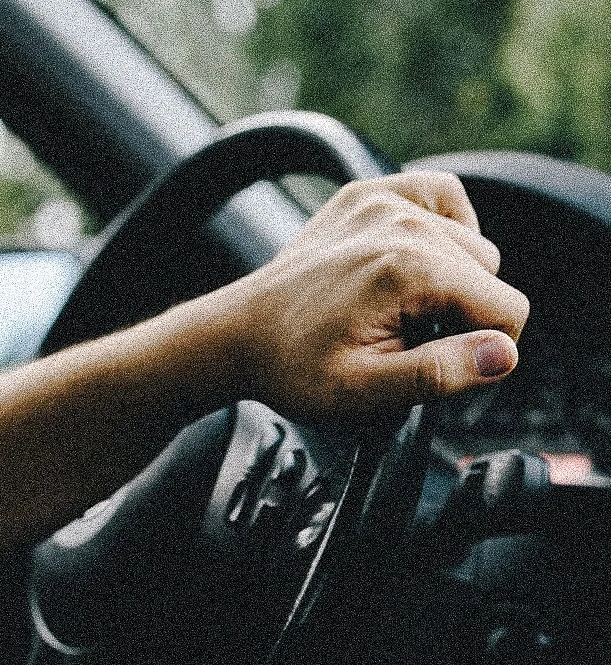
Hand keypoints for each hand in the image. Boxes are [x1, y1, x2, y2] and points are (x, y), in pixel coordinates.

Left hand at [219, 171, 528, 419]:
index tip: (447, 368)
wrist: (235, 336)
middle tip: (411, 343)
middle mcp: (400, 221)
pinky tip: (418, 264)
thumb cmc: (291, 366)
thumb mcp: (367, 390)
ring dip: (453, 279)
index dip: (488, 352)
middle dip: (466, 315)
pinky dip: (442, 230)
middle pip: (491, 274)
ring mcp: (383, 200)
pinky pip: (440, 197)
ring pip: (471, 240)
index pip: (508, 308)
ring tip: (405, 311)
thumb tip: (502, 355)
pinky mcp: (367, 195)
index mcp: (408, 268)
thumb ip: (440, 372)